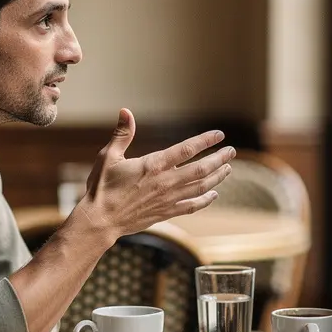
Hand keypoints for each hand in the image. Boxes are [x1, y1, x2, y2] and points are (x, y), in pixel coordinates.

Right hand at [76, 108, 234, 237]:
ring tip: (228, 169)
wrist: (100, 220)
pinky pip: (191, 206)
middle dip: (219, 159)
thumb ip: (122, 134)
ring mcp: (167, 199)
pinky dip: (205, 200)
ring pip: (200, 187)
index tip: (219, 135)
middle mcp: (165, 182)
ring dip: (217, 177)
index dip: (205, 141)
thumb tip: (125, 111)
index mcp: (154, 165)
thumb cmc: (102, 187)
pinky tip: (213, 195)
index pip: (186, 149)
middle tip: (231, 151)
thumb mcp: (108, 156)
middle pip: (201, 169)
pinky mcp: (165, 213)